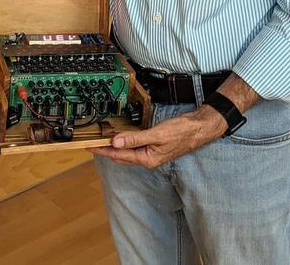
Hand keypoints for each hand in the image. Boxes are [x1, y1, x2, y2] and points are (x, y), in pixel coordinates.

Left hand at [90, 107, 224, 168]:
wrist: (199, 128)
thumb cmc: (182, 132)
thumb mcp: (157, 134)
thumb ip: (135, 139)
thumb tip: (116, 142)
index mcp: (147, 159)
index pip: (119, 155)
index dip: (103, 150)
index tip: (90, 147)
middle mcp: (148, 159)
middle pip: (121, 156)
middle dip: (106, 151)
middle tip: (92, 144)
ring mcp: (152, 154)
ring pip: (128, 153)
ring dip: (115, 148)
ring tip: (102, 142)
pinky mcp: (155, 148)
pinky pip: (135, 148)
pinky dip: (125, 144)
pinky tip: (122, 139)